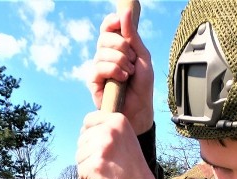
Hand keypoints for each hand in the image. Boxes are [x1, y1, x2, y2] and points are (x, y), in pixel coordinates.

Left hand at [77, 110, 157, 178]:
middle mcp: (109, 131)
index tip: (99, 145)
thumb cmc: (131, 165)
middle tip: (107, 162)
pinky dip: (87, 178)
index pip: (88, 120)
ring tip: (106, 170)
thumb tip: (84, 129)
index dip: (90, 133)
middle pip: (82, 139)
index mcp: (118, 121)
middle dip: (89, 152)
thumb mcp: (126, 138)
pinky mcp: (94, 165)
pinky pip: (81, 170)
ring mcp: (101, 148)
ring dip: (88, 165)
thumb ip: (108, 129)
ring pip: (79, 155)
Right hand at [89, 5, 153, 135]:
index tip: (120, 24)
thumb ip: (133, 36)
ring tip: (129, 74)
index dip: (112, 22)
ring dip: (121, 62)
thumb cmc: (142, 85)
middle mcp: (104, 56)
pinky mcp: (93, 82)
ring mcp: (98, 69)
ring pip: (102, 53)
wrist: (141, 108)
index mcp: (115, 48)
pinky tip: (122, 79)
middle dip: (122, 46)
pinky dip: (113, 70)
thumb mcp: (142, 56)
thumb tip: (125, 12)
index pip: (107, 28)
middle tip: (132, 61)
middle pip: (104, 38)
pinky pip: (98, 68)